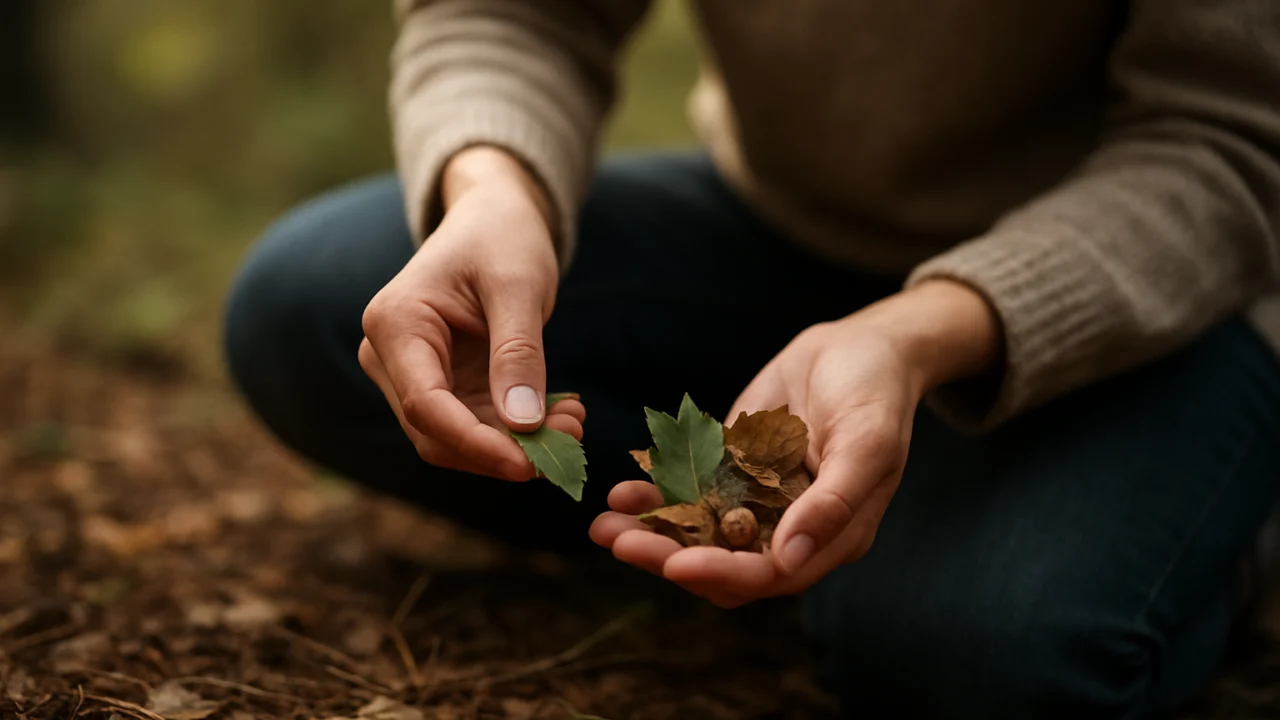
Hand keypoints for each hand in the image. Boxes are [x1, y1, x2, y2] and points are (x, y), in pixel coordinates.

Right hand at [359, 146, 584, 480]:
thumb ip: (518, 353)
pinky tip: (560, 414)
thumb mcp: (518, 287)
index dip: (475, 443)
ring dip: (515, 445)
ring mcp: (413, 374)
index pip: (425, 405)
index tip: (528, 465)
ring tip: (574, 424)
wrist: (494, 217)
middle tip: (570, 442)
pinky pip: (474, 425)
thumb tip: (525, 424)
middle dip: (501, 450)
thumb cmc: (502, 237)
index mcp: (395, 324)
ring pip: (456, 438)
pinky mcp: (443, 384)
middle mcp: (390, 356)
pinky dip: (516, 431)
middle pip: (436, 432)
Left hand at [590, 280, 1000, 606]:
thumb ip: (833, 503)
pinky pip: (689, 490)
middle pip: (722, 562)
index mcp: (829, 538)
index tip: (675, 564)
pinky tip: (622, 491)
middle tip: (619, 543)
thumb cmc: (876, 394)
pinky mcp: (732, 469)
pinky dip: (656, 494)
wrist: (861, 345)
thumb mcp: (867, 444)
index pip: (769, 573)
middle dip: (668, 557)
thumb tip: (789, 558)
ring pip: (697, 532)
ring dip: (651, 533)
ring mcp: (756, 500)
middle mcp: (787, 529)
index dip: (721, 573)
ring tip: (603, 525)